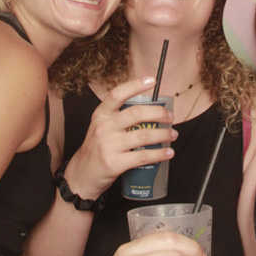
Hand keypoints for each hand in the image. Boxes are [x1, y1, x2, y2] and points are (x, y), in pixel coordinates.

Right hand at [61, 76, 175, 201]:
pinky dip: (159, 154)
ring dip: (163, 134)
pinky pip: (142, 156)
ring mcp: (108, 146)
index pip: (117, 94)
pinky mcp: (114, 164)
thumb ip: (119, 117)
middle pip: (136, 113)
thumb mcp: (101, 127)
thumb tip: (150, 109)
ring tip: (173, 135)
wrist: (82, 175)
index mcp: (100, 115)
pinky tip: (168, 153)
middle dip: (159, 113)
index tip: (152, 80)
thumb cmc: (97, 148)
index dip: (135, 85)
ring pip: (143, 136)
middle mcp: (103, 128)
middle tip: (171, 117)